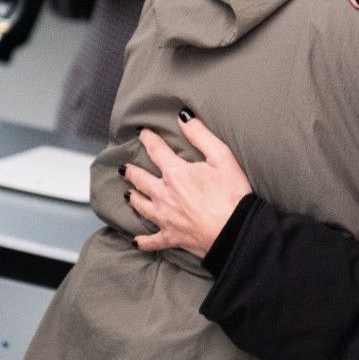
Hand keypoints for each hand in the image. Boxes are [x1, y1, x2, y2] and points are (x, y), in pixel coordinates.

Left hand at [123, 113, 252, 257]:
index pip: (156, 150)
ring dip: (133, 198)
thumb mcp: (221, 157)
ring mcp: (166, 217)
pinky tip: (136, 242)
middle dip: (131, 172)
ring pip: (142, 206)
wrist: (235, 231)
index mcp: (176, 173)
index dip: (148, 139)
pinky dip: (143, 241)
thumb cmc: (232, 194)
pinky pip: (153, 241)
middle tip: (124, 168)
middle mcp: (164, 194)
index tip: (142, 133)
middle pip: (141, 180)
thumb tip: (183, 117)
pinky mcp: (172, 237)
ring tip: (127, 194)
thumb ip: (200, 135)